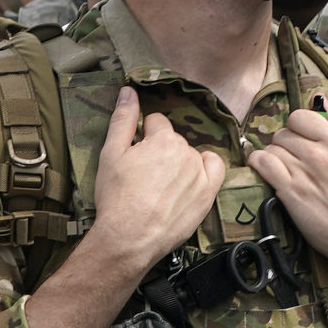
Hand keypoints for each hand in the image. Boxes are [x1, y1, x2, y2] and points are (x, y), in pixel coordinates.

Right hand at [94, 88, 225, 280]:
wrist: (130, 236)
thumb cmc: (117, 197)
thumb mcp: (111, 154)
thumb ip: (123, 119)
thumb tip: (129, 91)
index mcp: (163, 139)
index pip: (157, 122)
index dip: (144, 135)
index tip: (137, 153)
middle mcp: (186, 152)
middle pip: (174, 140)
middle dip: (161, 150)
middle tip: (145, 174)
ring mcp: (200, 173)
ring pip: (192, 155)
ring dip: (180, 162)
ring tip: (162, 184)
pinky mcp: (208, 193)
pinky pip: (216, 168)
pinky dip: (206, 168)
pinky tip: (191, 178)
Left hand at [247, 106, 327, 276]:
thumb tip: (319, 98)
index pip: (299, 117)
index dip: (294, 129)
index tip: (298, 141)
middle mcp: (320, 154)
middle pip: (282, 134)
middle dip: (283, 146)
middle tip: (291, 162)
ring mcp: (304, 172)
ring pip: (271, 149)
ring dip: (272, 159)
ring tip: (282, 172)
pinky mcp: (291, 192)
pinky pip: (263, 164)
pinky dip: (259, 165)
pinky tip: (266, 172)